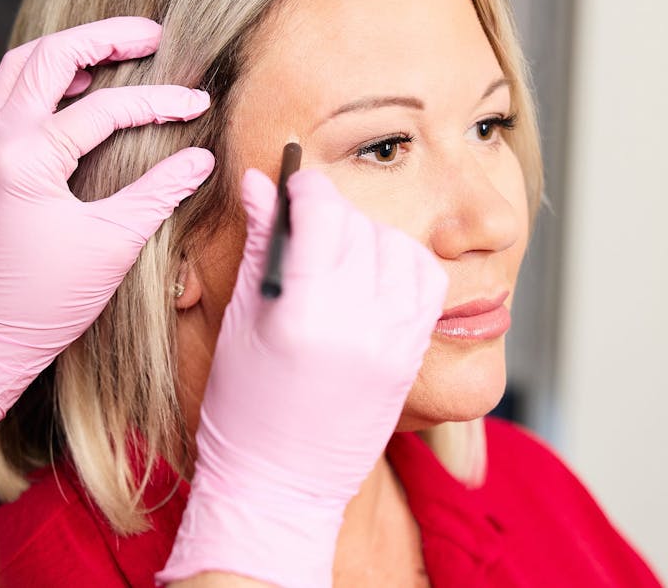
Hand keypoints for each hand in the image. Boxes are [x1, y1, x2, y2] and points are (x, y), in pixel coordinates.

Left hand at [0, 17, 213, 467]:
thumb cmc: (49, 296)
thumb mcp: (114, 243)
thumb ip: (160, 192)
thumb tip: (201, 159)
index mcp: (27, 159)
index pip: (104, 109)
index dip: (158, 103)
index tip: (198, 105)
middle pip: (50, 57)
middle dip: (105, 38)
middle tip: (153, 35)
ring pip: (23, 65)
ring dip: (71, 49)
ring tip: (118, 47)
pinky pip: (13, 91)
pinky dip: (46, 75)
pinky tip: (79, 83)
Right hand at [159, 169, 446, 587]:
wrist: (282, 482)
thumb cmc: (244, 409)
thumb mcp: (242, 320)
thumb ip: (262, 244)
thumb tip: (260, 184)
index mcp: (306, 318)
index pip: (324, 218)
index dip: (307, 189)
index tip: (295, 183)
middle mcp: (360, 328)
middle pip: (362, 229)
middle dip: (333, 213)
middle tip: (308, 221)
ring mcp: (394, 345)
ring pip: (401, 249)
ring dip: (370, 235)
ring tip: (339, 252)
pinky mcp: (412, 358)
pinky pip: (426, 285)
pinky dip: (402, 264)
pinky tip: (372, 274)